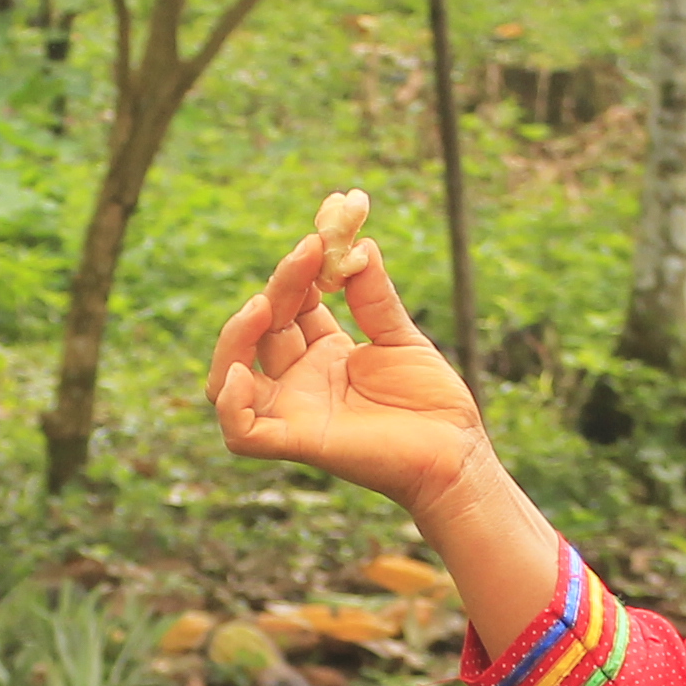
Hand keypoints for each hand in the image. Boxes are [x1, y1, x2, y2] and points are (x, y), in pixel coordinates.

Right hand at [208, 224, 492, 516]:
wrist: (457, 453)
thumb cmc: (433, 404)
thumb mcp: (400, 337)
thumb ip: (374, 296)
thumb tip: (360, 244)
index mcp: (323, 355)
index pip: (291, 305)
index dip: (298, 268)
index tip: (323, 232)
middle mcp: (300, 382)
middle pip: (263, 329)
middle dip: (281, 286)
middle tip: (311, 250)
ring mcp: (294, 413)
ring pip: (230, 377)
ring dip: (237, 337)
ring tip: (263, 304)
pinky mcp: (298, 443)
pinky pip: (241, 432)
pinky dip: (229, 405)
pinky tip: (238, 373)